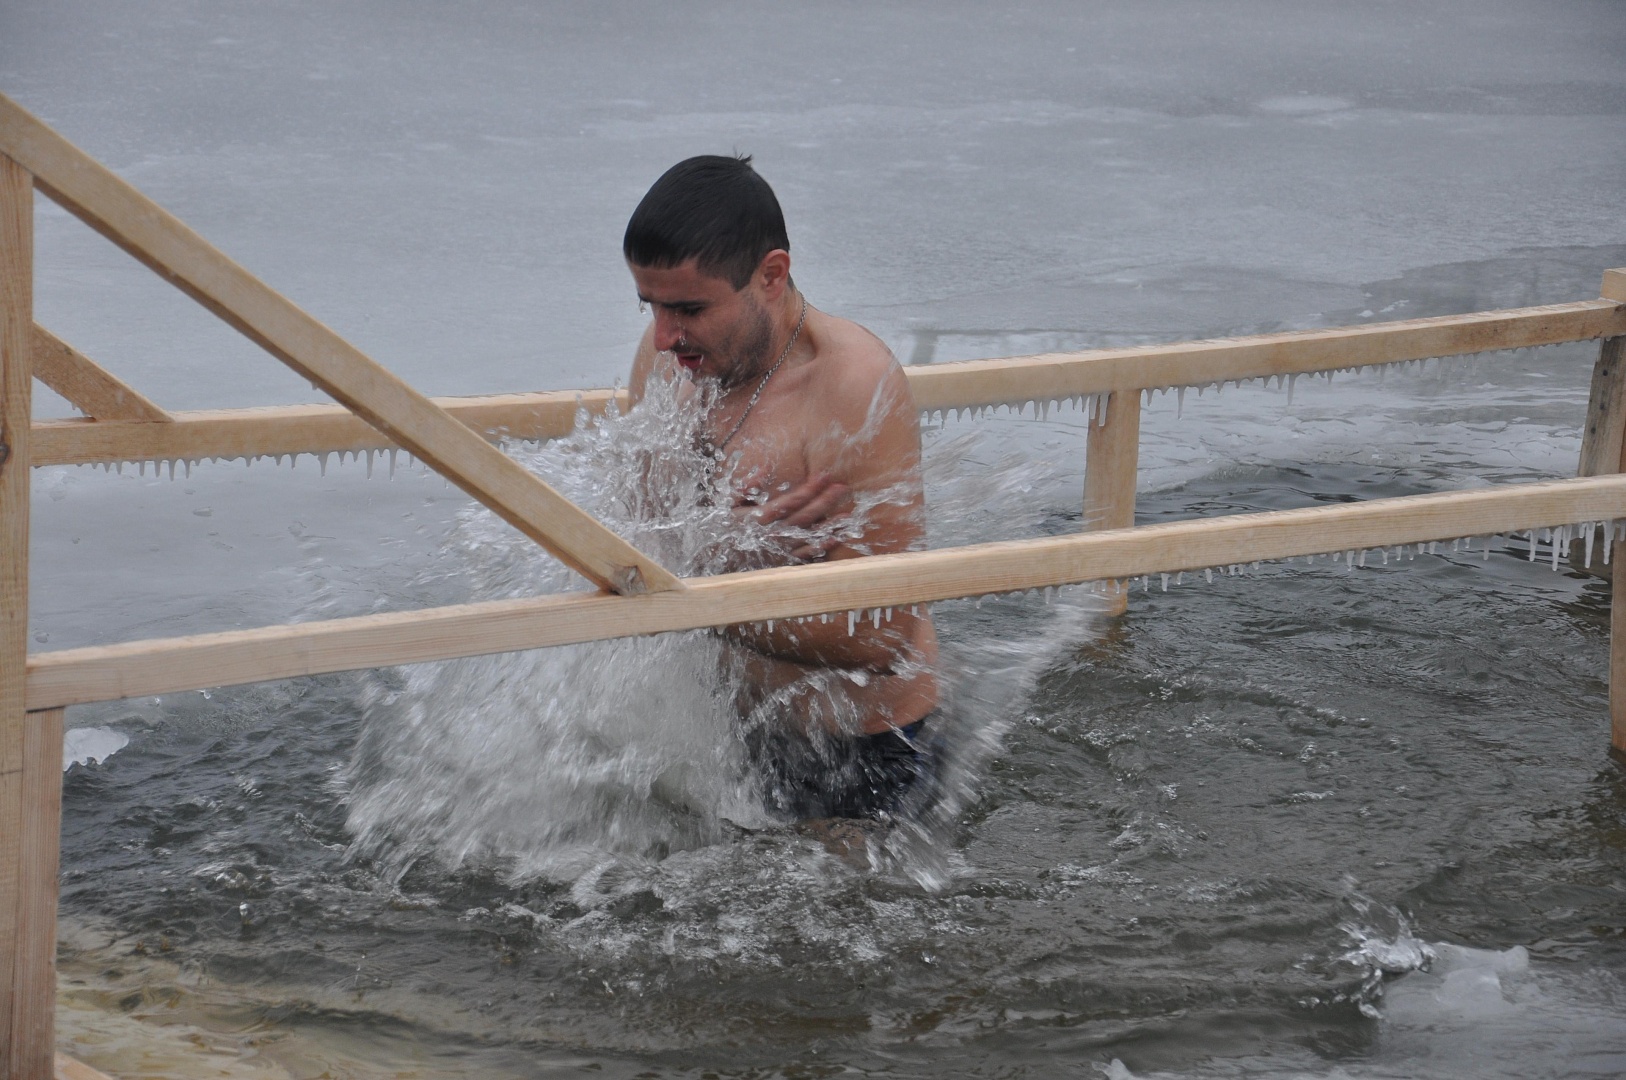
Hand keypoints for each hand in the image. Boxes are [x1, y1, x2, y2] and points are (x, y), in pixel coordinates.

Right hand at [733, 469, 850, 561]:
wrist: (719, 558)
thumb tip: (762, 469)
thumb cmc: (725, 527)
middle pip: (804, 516)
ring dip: (830, 525)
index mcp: (759, 518)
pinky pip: (806, 554)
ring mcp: (779, 549)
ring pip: (809, 536)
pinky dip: (822, 546)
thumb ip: (745, 487)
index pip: (790, 500)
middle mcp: (772, 534)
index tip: (825, 475)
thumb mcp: (729, 504)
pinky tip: (836, 537)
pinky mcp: (783, 561)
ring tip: (848, 514)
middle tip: (843, 487)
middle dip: (825, 500)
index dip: (809, 488)